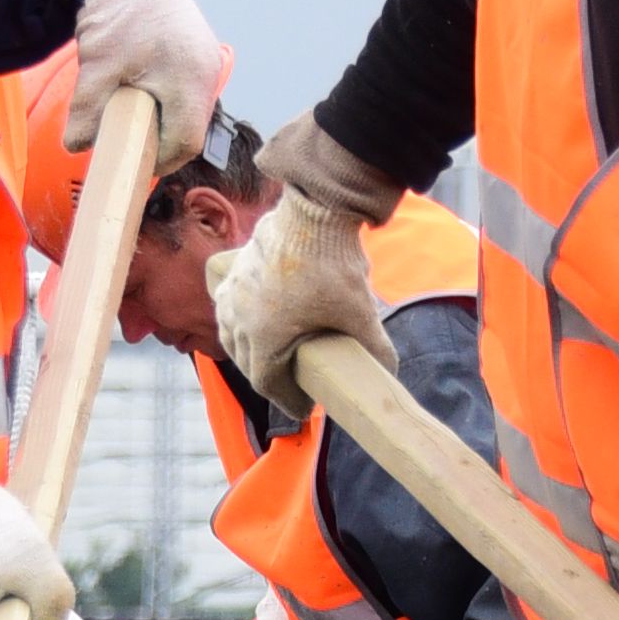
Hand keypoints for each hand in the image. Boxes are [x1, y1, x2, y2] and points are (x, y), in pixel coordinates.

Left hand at [63, 0, 226, 149]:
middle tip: (130, 144)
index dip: (159, 161)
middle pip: (192, 128)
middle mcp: (208, 73)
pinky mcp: (200, 51)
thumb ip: (88, 110)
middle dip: (161, 141)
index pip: (185, 142)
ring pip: (191, 110)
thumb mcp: (98, 65)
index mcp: (190, 80)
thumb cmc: (119, 12)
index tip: (133, 163)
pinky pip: (189, 90)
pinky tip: (142, 93)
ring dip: (164, 119)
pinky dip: (167, 100)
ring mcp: (207, 60)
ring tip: (132, 116)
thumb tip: (76, 146)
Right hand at [210, 193, 388, 411]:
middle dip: (269, 378)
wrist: (315, 210)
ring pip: (231, 335)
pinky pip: (228, 307)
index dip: (288, 401)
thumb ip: (375, 347)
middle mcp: (238, 319)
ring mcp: (232, 293)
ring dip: (248, 351)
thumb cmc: (334, 264)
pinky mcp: (234, 269)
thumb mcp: (360, 312)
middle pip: (247, 363)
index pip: (268, 384)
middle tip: (294, 385)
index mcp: (263, 337)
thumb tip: (390, 372)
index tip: (304, 409)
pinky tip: (252, 319)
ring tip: (269, 356)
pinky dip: (238, 321)